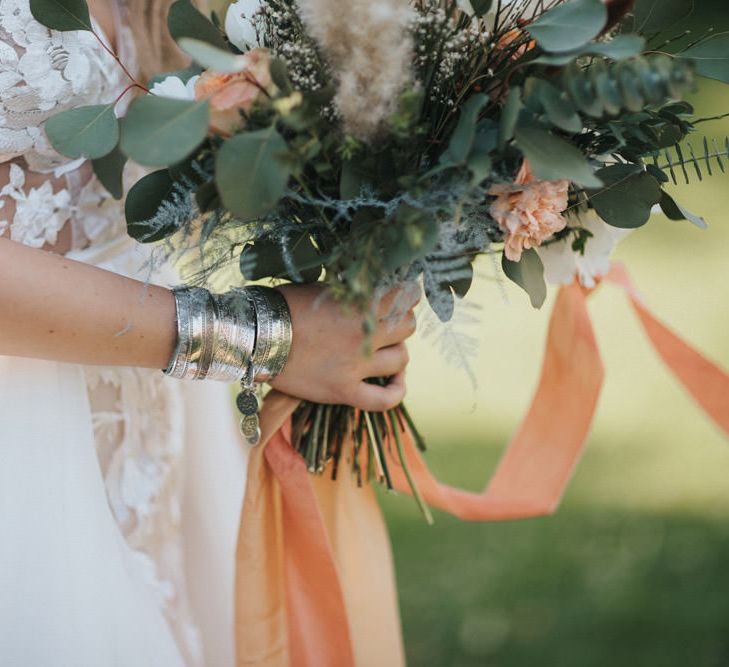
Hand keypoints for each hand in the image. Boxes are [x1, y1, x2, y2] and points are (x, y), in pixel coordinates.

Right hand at [269, 283, 419, 410]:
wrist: (255, 337)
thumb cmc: (284, 307)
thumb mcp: (321, 289)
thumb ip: (350, 292)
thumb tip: (372, 287)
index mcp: (359, 304)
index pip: (405, 296)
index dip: (407, 295)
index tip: (403, 296)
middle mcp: (364, 334)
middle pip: (407, 327)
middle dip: (401, 322)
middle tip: (390, 323)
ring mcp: (355, 365)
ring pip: (402, 359)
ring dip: (397, 352)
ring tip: (386, 350)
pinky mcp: (344, 391)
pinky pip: (385, 399)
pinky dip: (397, 391)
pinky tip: (396, 382)